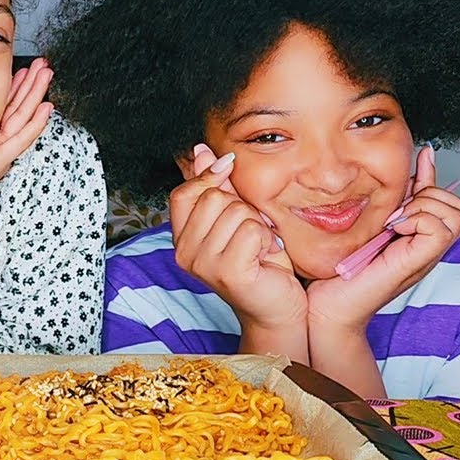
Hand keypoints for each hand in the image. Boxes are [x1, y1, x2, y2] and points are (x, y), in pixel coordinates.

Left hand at [0, 58, 54, 220]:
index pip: (4, 108)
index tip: (22, 68)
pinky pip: (21, 139)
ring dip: (37, 95)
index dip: (15, 87)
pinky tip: (46, 108)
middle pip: (19, 109)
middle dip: (31, 85)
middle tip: (43, 64)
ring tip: (47, 74)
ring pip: (24, 119)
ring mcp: (0, 154)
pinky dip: (35, 124)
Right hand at [169, 144, 306, 331]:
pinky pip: (251, 229)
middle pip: (214, 198)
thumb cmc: (259, 264)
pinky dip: (266, 239)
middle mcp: (185, 253)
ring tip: (258, 247)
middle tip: (251, 234)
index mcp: (182, 240)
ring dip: (257, 225)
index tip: (228, 171)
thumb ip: (217, 188)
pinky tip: (265, 256)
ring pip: (236, 211)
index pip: (184, 193)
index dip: (208, 177)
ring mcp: (203, 264)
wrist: (277, 308)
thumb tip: (201, 151)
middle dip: (242, 208)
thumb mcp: (236, 219)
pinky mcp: (227, 271)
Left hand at [306, 144, 459, 332]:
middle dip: (430, 195)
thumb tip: (416, 161)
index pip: (450, 199)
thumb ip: (395, 198)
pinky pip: (440, 228)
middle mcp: (429, 247)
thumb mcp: (371, 221)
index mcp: (420, 236)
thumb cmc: (343, 268)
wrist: (329, 306)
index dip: (431, 179)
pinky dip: (418, 220)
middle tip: (396, 211)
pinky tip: (394, 230)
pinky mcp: (417, 262)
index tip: (411, 172)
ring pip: (457, 213)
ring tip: (394, 222)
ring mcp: (426, 255)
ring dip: (424, 207)